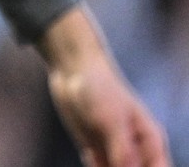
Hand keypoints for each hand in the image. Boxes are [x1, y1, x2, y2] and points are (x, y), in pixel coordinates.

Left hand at [42, 10, 170, 166]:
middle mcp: (138, 149)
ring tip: (96, 155)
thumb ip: (122, 150)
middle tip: (108, 162)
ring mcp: (116, 149)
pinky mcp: (96, 147)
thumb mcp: (111, 120)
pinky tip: (88, 152)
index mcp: (152, 142)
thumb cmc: (99, 88)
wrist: (73, 68)